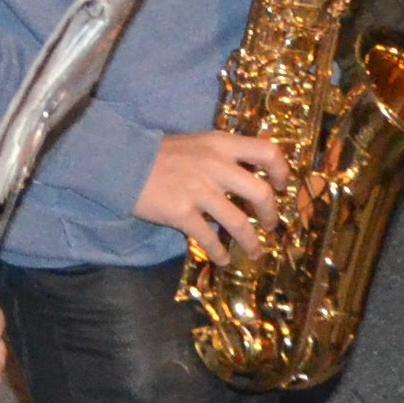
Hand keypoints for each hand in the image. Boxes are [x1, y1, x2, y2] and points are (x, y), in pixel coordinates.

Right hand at [136, 130, 289, 261]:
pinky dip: (220, 253)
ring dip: (251, 243)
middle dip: (271, 215)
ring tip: (255, 252)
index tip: (281, 187)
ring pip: (239, 223)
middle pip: (261, 193)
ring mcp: (198, 191)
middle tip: (270, 225)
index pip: (267, 151)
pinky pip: (210, 239)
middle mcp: (214, 166)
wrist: (122, 162)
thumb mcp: (199, 143)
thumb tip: (255, 171)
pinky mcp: (181, 213)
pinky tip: (222, 259)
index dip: (281, 172)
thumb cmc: (162, 154)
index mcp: (221, 145)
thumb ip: (225, 154)